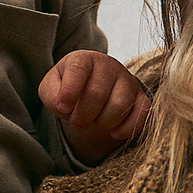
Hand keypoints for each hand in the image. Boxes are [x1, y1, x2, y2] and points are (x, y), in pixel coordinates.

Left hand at [42, 49, 149, 164]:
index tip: (63, 109)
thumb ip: (51, 94)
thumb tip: (64, 106)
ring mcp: (127, 80)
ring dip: (103, 124)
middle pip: (98, 93)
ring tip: (93, 124)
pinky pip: (141, 113)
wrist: (91, 91)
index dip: (69, 92)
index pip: (79, 69)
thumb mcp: (51, 89)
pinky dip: (127, 128)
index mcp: (83, 59)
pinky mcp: (141, 97)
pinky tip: (113, 133)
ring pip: (120, 105)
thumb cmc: (68, 89)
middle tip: (76, 122)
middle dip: (83, 116)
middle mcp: (108, 65)